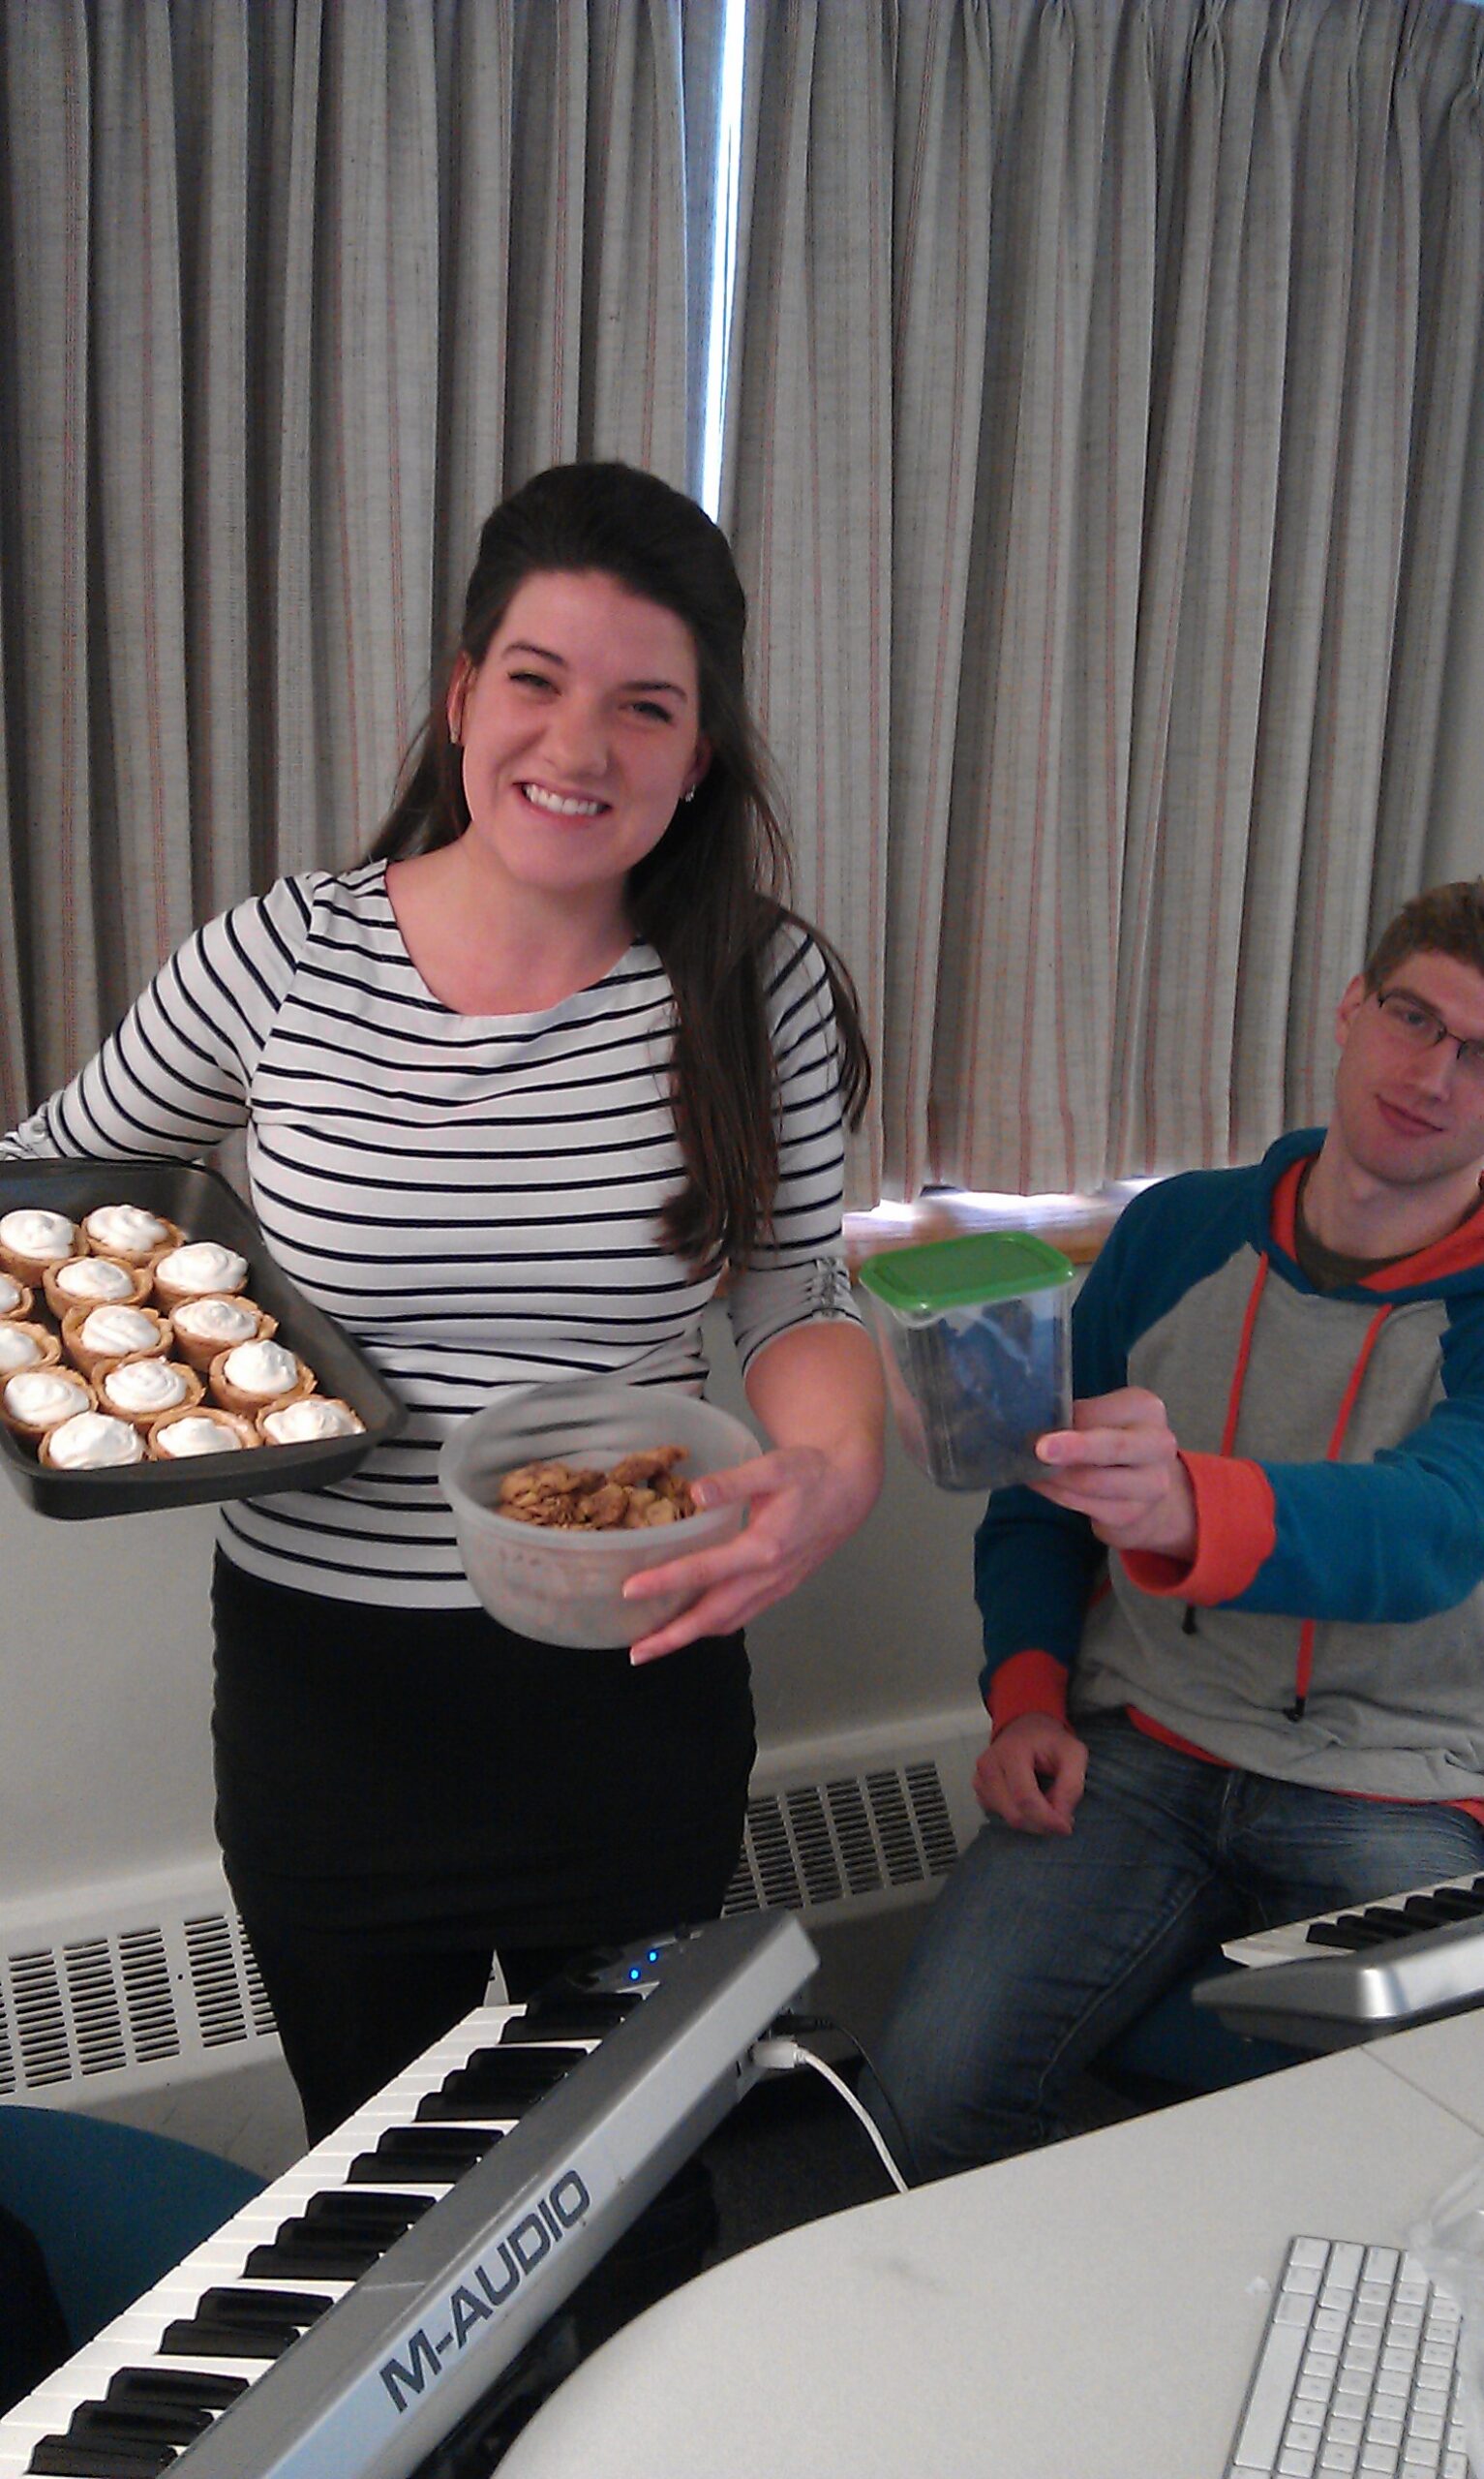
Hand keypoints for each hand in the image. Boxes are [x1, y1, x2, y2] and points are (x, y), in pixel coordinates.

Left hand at [622, 1441, 879, 1663]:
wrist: (850, 1489)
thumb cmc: (810, 1473)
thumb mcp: (773, 1467)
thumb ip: (733, 1481)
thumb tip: (695, 1493)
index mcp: (764, 1547)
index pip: (705, 1571)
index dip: (666, 1582)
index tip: (630, 1590)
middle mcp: (769, 1576)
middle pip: (714, 1616)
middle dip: (672, 1637)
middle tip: (635, 1653)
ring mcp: (776, 1587)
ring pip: (728, 1622)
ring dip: (690, 1637)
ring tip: (655, 1646)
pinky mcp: (780, 1589)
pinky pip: (742, 1615)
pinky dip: (713, 1625)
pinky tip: (692, 1623)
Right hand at [973, 1713, 1087, 1833]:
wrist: (1025, 1727)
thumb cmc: (1049, 1741)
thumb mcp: (1073, 1754)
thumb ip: (1072, 1785)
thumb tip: (1061, 1819)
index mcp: (1011, 1753)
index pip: (1025, 1798)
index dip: (1046, 1819)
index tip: (1066, 1827)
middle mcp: (988, 1767)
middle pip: (1015, 1814)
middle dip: (1042, 1824)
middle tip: (1061, 1818)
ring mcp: (980, 1779)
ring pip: (1008, 1819)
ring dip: (1033, 1821)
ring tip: (1047, 1805)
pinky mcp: (980, 1790)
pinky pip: (1001, 1816)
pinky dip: (1021, 1816)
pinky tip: (1031, 1803)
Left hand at [1029, 1387, 1196, 1559]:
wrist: (1149, 1488)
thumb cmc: (1115, 1443)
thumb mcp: (1104, 1418)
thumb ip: (1079, 1420)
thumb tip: (1037, 1427)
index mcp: (1146, 1409)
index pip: (1099, 1413)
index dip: (1066, 1421)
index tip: (1034, 1421)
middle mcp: (1158, 1445)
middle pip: (1112, 1447)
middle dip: (1074, 1449)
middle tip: (1040, 1450)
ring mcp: (1151, 1484)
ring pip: (1091, 1481)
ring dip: (1053, 1477)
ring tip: (1029, 1470)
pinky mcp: (1132, 1514)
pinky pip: (1084, 1505)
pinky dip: (1057, 1494)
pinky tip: (1042, 1485)